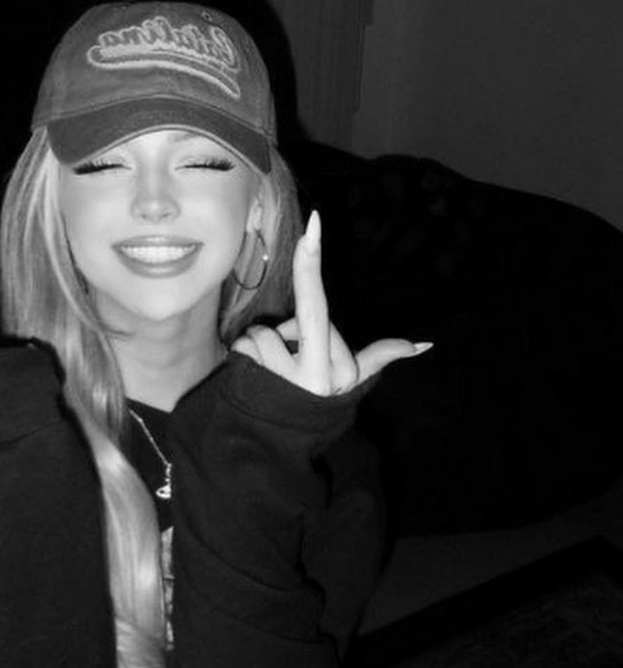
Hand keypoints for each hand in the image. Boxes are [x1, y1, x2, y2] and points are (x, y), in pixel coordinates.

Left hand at [231, 211, 430, 396]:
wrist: (278, 444)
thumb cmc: (315, 403)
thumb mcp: (349, 382)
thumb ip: (379, 358)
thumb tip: (423, 344)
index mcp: (340, 368)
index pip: (319, 305)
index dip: (312, 263)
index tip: (312, 223)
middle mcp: (316, 377)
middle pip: (291, 318)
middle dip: (290, 331)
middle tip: (292, 361)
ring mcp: (284, 382)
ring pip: (263, 333)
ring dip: (262, 348)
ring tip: (273, 374)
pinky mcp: (256, 385)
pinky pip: (244, 347)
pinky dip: (246, 356)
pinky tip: (256, 379)